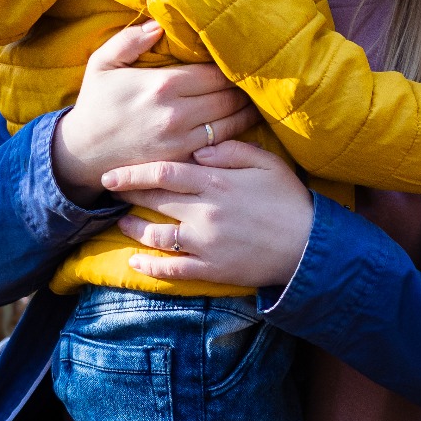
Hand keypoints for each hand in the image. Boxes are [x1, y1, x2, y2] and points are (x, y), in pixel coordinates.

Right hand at [51, 22, 256, 205]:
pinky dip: (234, 135)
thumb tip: (158, 25)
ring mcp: (181, 139)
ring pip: (231, 122)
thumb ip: (129, 40)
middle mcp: (177, 113)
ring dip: (246, 111)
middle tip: (254, 80)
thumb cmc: (95, 104)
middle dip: (243, 87)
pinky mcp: (182, 159)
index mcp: (162, 84)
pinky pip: (219, 145)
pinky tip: (239, 125)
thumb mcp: (102, 64)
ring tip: (254, 101)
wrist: (82, 152)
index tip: (239, 61)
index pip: (214, 71)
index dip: (230, 66)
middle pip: (228, 96)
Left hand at [102, 140, 315, 287]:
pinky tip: (136, 262)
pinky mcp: (212, 269)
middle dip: (127, 195)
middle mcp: (205, 212)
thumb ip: (230, 151)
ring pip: (157, 236)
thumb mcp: (266, 163)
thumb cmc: (290, 199)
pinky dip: (150, 267)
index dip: (133, 173)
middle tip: (110, 192)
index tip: (112, 173)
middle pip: (154, 201)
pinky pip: (173, 270)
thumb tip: (197, 152)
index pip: (163, 173)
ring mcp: (206, 243)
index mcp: (216, 182)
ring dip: (133, 230)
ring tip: (121, 224)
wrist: (310, 245)